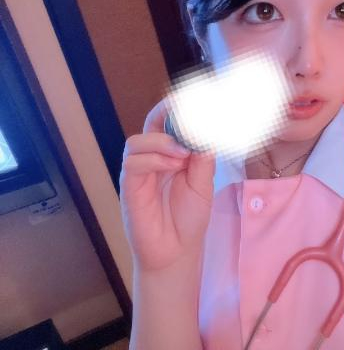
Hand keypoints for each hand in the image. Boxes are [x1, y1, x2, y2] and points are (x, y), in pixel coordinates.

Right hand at [119, 98, 215, 272]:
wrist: (177, 251)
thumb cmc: (189, 217)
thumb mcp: (203, 183)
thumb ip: (203, 158)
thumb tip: (207, 130)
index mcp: (171, 155)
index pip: (169, 124)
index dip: (177, 109)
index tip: (196, 97)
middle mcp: (152, 159)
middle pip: (150, 125)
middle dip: (165, 113)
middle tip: (184, 110)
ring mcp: (139, 173)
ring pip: (137, 141)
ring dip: (162, 141)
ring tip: (183, 153)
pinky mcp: (130, 187)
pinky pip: (134, 163)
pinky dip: (154, 159)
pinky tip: (172, 165)